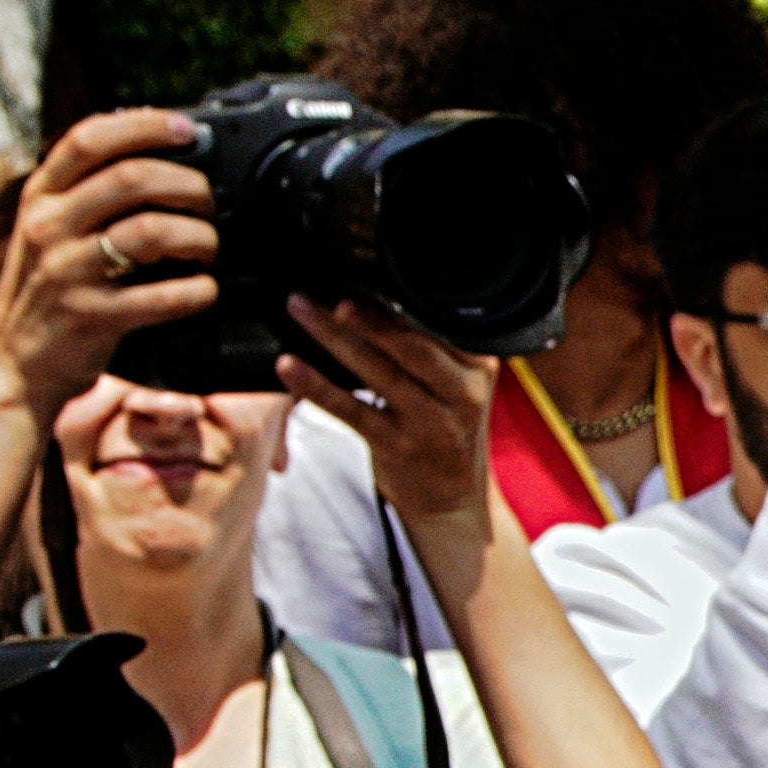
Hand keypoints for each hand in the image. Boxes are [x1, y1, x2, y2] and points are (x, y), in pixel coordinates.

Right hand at [0, 107, 218, 420]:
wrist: (14, 365)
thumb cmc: (48, 293)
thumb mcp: (51, 231)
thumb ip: (88, 195)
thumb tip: (156, 156)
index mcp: (40, 198)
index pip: (88, 139)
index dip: (142, 125)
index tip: (186, 128)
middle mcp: (48, 226)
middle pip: (131, 179)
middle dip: (187, 184)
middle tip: (210, 202)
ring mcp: (66, 271)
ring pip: (151, 232)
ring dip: (199, 236)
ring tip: (210, 248)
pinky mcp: (90, 316)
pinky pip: (162, 297)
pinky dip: (197, 291)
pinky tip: (205, 290)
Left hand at [280, 299, 500, 536]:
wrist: (451, 497)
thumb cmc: (444, 425)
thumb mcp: (455, 382)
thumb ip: (431, 345)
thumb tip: (371, 290)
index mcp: (478, 367)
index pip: (440, 325)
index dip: (403, 298)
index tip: (364, 270)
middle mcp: (463, 395)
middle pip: (414, 348)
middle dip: (373, 320)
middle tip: (335, 296)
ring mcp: (432, 425)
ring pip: (379, 374)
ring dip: (334, 338)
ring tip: (300, 309)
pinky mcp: (399, 448)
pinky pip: (352, 412)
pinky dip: (317, 388)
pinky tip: (289, 367)